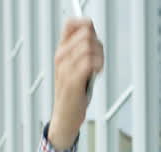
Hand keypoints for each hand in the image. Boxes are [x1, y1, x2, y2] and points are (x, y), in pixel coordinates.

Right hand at [47, 18, 103, 151]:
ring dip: (100, 56)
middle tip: (99, 59)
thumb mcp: (74, 68)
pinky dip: (97, 66)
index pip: (71, 24)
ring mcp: (65, 69)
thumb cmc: (73, 94)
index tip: (93, 38)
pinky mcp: (72, 81)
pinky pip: (89, 62)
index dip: (86, 26)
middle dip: (98, 45)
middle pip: (85, 34)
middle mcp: (61, 57)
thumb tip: (93, 34)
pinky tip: (96, 73)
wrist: (65, 118)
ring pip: (89, 46)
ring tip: (98, 68)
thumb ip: (82, 51)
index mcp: (61, 52)